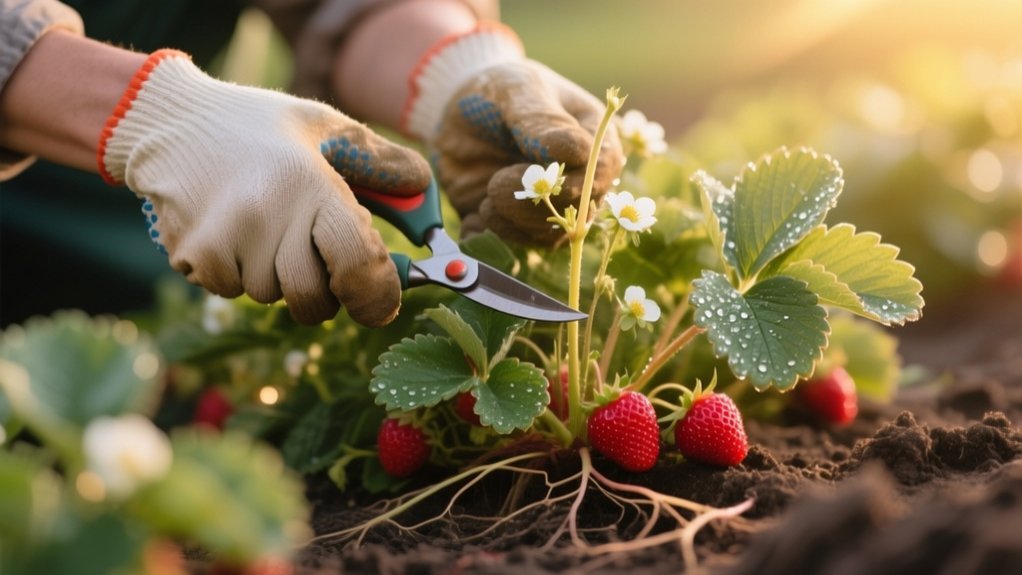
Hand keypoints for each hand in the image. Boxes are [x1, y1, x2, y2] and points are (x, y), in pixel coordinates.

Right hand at [100, 51, 431, 325]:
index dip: (378, 296)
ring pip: (272, 296)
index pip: (359, 265)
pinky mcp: (191, 257)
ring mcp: (225, 241)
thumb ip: (381, 162)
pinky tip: (230, 228)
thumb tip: (424, 194)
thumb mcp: (326, 126)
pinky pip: (233, 291)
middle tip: (311, 252)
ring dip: (276, 275)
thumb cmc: (259, 126)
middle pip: (314, 299)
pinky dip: (238, 272)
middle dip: (323, 290)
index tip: (381, 306)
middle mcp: (268, 216)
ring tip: (261, 222)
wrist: (166, 121)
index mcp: (311, 184)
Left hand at [404, 24, 623, 245]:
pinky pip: (514, 244)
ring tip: (484, 201)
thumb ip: (542, 120)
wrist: (457, 108)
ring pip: (549, 235)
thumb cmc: (498, 89)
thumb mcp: (517, 90)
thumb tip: (577, 151)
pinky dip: (492, 236)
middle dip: (536, 207)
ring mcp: (549, 205)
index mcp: (592, 140)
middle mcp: (578, 179)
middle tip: (495, 188)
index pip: (600, 171)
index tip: (537, 176)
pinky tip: (472, 218)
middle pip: (577, 211)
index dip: (576, 182)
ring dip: (515, 226)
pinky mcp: (517, 222)